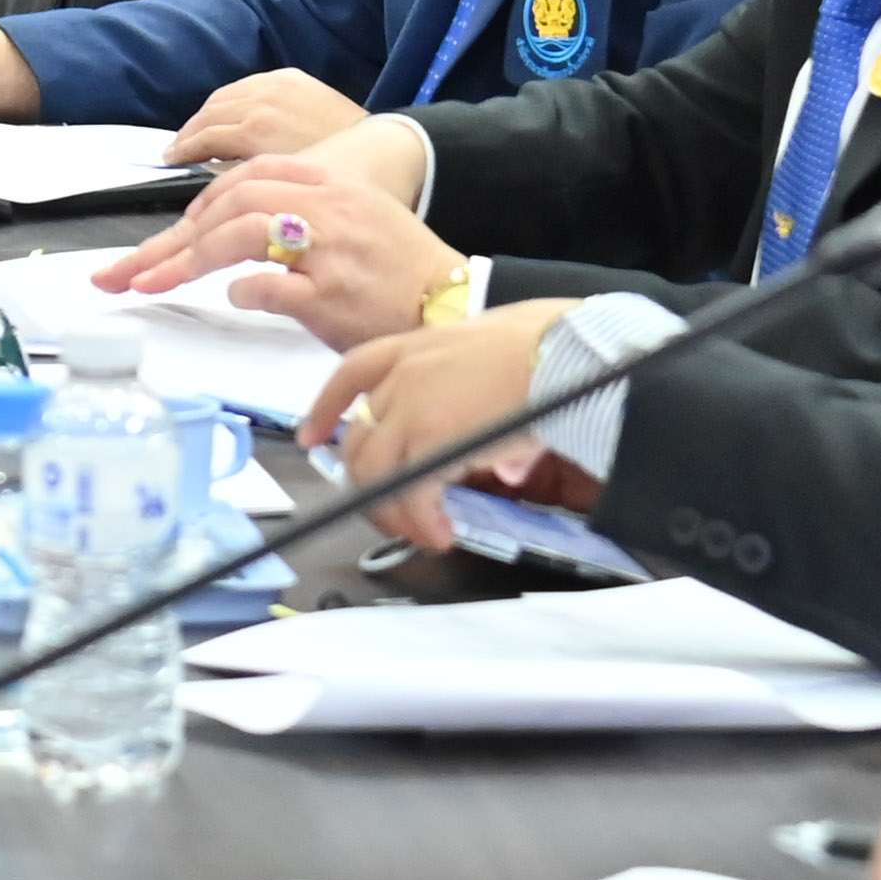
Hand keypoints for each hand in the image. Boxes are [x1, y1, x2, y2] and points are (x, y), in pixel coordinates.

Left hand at [99, 164, 468, 345]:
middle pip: (234, 201)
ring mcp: (329, 249)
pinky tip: (234, 298)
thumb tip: (240, 230)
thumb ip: (300, 212)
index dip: (203, 202)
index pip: (250, 176)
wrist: (451, 303)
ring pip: (241, 233)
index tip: (177, 231)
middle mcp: (327, 207)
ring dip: (189, 260)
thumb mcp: (354, 218)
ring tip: (157, 283)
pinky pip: (268, 285)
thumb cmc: (398, 270)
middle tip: (138, 268)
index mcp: (330, 184)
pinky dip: (241, 291)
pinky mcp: (331, 294)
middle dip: (178, 236)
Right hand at [167, 68, 368, 167]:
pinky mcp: (290, 77)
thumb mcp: (283, 190)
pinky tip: (227, 115)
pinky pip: (246, 84)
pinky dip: (229, 101)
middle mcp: (260, 101)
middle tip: (175, 150)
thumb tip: (211, 172)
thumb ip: (241, 178)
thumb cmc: (335, 180)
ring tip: (196, 134)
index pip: (203, 138)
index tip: (168, 162)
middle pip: (208, 114)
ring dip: (205, 115)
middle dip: (188, 133)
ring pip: (223, 96)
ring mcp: (275, 85)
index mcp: (256, 130)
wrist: (386, 147)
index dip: (182, 151)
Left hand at [302, 305, 577, 543]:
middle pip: (358, 438)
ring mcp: (411, 409)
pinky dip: (422, 524)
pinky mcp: (429, 443)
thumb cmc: (551, 345)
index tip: (314, 435)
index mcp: (416, 346)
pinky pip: (410, 497)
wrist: (567, 351)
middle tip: (391, 510)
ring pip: (373, 473)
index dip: (326, 408)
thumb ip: (487, 406)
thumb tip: (507, 464)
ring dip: (393, 512)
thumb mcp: (501, 361)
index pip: (352, 373)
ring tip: (420, 531)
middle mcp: (403, 376)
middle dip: (367, 483)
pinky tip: (441, 534)